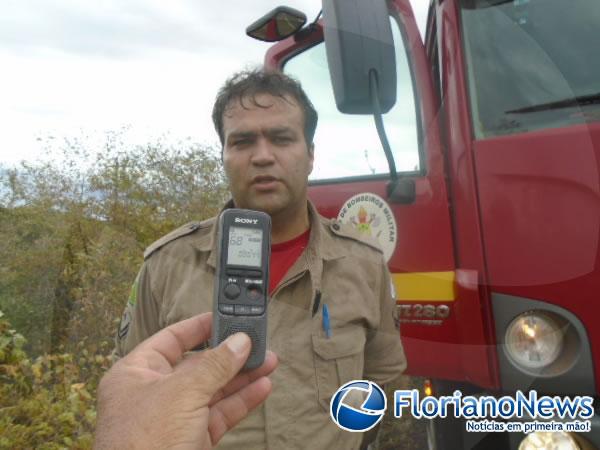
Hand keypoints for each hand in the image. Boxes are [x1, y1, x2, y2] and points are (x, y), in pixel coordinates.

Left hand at [94, 313, 277, 449]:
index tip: (226, 316)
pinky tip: (262, 389)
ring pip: (213, 390)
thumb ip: (214, 365)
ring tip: (269, 362)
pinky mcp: (191, 440)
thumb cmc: (145, 443)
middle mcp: (154, 393)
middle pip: (198, 364)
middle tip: (258, 342)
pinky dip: (241, 401)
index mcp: (136, 373)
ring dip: (242, 377)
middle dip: (229, 354)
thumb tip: (240, 341)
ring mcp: (174, 418)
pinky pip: (220, 414)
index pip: (171, 339)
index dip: (199, 326)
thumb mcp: (182, 393)